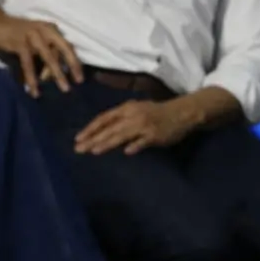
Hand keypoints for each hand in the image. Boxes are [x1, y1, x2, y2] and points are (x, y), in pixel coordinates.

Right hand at [0, 14, 83, 97]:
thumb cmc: (16, 33)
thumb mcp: (35, 39)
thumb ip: (45, 52)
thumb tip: (53, 74)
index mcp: (50, 28)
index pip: (66, 45)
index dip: (74, 60)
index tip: (80, 76)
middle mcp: (45, 30)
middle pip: (64, 48)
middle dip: (72, 65)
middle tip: (78, 82)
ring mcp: (33, 36)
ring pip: (49, 57)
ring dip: (57, 74)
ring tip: (63, 88)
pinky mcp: (21, 43)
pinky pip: (29, 64)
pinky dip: (32, 79)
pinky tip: (35, 90)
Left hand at [74, 98, 194, 156]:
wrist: (181, 112)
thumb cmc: (156, 112)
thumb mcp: (136, 111)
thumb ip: (121, 121)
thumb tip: (103, 134)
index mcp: (127, 108)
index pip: (104, 118)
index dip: (90, 128)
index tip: (78, 138)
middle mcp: (133, 115)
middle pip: (109, 128)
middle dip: (93, 139)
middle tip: (78, 149)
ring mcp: (144, 125)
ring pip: (122, 134)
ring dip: (108, 143)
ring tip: (94, 151)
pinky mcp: (154, 134)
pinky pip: (143, 141)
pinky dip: (135, 146)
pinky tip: (127, 152)